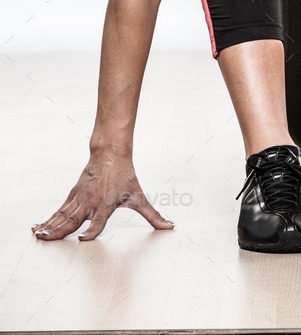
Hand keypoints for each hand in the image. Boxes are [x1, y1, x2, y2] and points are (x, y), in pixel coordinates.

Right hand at [31, 150, 175, 240]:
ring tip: (39, 236)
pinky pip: (59, 210)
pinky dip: (49, 219)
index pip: (99, 221)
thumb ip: (153, 215)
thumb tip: (170, 226)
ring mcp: (80, 198)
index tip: (83, 240)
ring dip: (50, 226)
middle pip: (74, 220)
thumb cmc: (125, 176)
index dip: (92, 231)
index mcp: (106, 204)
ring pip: (63, 215)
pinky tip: (38, 227)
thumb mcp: (139, 196)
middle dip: (60, 231)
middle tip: (47, 240)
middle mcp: (90, 202)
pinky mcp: (73, 195)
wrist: (111, 153)